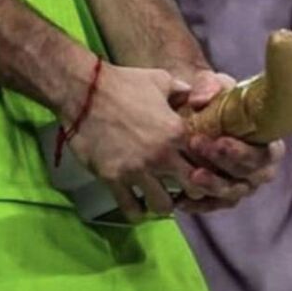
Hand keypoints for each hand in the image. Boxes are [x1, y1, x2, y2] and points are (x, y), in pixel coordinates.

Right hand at [65, 64, 209, 222]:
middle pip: (193, 189)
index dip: (207, 168)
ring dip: (163, 204)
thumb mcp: (159, 79)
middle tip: (182, 190)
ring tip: (157, 197)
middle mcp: (162, 155)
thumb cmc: (123, 82)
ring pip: (163, 206)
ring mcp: (137, 169)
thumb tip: (193, 97)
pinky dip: (136, 211)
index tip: (199, 170)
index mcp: (177, 131)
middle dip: (192, 192)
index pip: (206, 161)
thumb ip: (181, 91)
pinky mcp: (114, 178)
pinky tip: (136, 204)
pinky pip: (131, 209)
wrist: (84, 91)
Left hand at [170, 68, 283, 213]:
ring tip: (191, 174)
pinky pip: (214, 205)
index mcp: (268, 143)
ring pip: (232, 192)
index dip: (244, 151)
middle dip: (222, 163)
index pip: (266, 154)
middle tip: (197, 145)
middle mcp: (259, 169)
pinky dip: (199, 204)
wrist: (199, 115)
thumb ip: (209, 86)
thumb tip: (199, 100)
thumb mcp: (215, 85)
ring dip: (212, 184)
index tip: (221, 140)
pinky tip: (182, 200)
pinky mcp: (222, 197)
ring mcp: (242, 185)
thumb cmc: (217, 100)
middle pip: (248, 175)